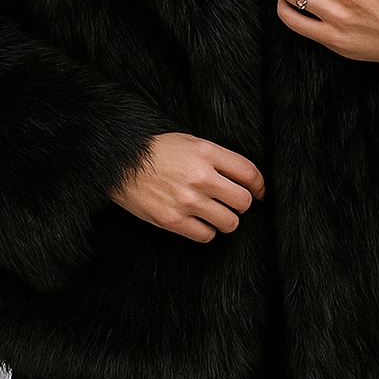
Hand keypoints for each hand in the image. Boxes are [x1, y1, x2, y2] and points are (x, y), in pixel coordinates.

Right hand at [108, 132, 265, 242]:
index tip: (259, 192)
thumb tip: (245, 179)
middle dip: (242, 203)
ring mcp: (187, 201)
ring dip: (226, 219)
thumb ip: (217, 158)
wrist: (119, 164)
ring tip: (215, 212)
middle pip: (243, 201)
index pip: (249, 173)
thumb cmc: (156, 151)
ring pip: (229, 222)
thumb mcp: (189, 142)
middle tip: (231, 202)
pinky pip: (207, 235)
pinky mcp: (173, 221)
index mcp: (206, 153)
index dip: (260, 186)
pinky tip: (199, 221)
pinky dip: (207, 231)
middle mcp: (200, 177)